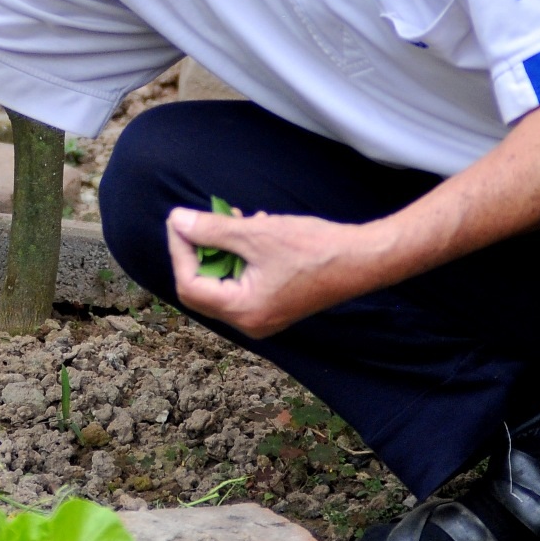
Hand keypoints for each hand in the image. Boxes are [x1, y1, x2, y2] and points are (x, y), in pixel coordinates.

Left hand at [164, 205, 389, 338]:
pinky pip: (244, 282)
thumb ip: (212, 229)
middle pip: (203, 288)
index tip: (180, 221)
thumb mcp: (256, 234)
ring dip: (221, 249)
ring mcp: (263, 316)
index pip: (191, 285)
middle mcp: (250, 322)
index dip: (180, 251)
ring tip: (232, 218)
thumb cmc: (313, 248)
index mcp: (244, 312)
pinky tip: (253, 226)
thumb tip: (176, 220)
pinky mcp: (275, 305)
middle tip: (197, 220)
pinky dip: (240, 256)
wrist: (363, 259)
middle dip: (198, 251)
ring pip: (224, 282)